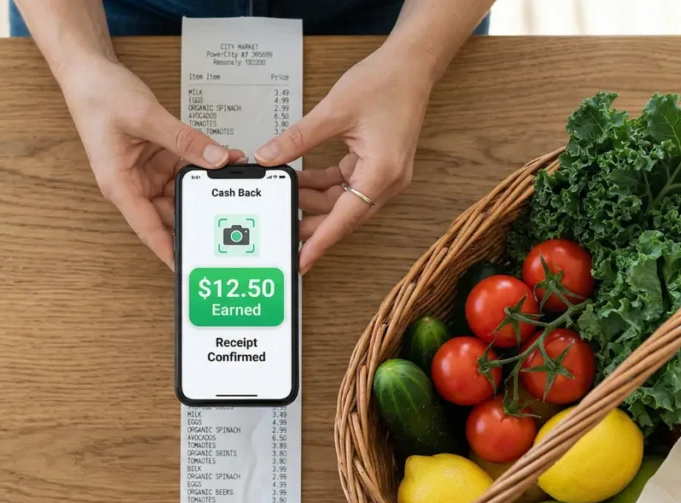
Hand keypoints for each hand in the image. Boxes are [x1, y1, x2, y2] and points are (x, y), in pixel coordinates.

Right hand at [59, 58, 244, 268]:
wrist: (88, 72)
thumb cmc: (99, 97)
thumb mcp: (146, 118)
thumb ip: (185, 140)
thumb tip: (216, 158)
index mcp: (119, 185)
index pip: (148, 229)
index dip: (169, 250)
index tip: (188, 268)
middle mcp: (131, 184)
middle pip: (169, 211)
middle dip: (198, 212)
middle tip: (228, 219)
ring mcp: (144, 172)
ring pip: (179, 190)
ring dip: (204, 186)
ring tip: (232, 181)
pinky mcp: (154, 157)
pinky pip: (182, 168)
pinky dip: (201, 164)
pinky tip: (223, 159)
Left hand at [254, 44, 435, 273]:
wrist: (411, 65)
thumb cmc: (384, 83)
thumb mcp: (333, 111)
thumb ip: (298, 139)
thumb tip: (269, 157)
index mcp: (381, 172)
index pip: (345, 218)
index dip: (320, 241)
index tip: (302, 259)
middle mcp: (387, 181)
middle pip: (344, 215)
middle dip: (312, 222)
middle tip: (280, 227)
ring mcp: (384, 175)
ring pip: (343, 201)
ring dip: (315, 200)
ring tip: (284, 196)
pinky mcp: (377, 166)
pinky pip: (347, 185)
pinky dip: (324, 185)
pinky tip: (300, 180)